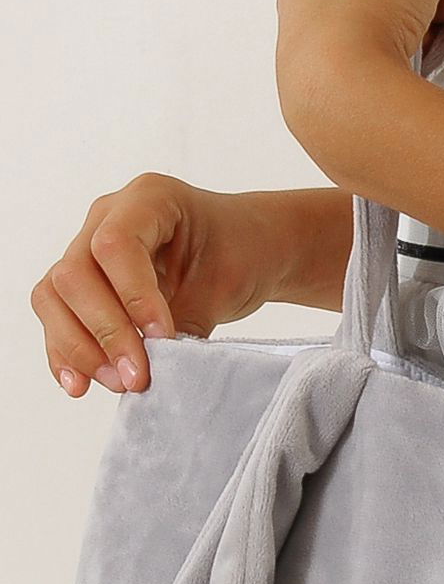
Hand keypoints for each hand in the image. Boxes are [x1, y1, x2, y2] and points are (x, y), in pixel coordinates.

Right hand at [31, 176, 295, 397]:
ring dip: (80, 347)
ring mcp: (87, 247)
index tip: (163, 337)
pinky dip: (66, 353)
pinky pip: (57, 316)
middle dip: (105, 332)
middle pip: (74, 274)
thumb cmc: (243, 252)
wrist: (249, 250)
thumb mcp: (226, 283)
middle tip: (138, 377)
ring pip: (54, 297)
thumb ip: (187, 321)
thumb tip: (152, 369)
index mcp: (148, 198)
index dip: (132, 297)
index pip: (115, 246)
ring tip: (118, 383)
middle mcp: (106, 217)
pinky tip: (82, 385)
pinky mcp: (82, 284)